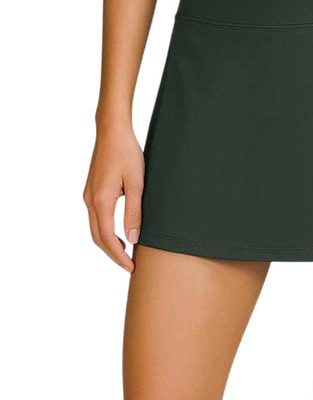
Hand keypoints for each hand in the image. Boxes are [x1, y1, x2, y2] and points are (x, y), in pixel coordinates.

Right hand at [83, 128, 144, 271]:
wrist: (112, 132)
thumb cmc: (127, 154)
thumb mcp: (137, 184)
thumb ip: (134, 212)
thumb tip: (134, 239)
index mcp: (101, 201)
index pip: (108, 238)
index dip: (119, 256)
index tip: (131, 267)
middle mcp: (90, 200)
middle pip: (98, 238)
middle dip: (113, 254)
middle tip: (130, 266)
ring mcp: (88, 195)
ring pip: (95, 229)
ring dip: (109, 244)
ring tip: (127, 253)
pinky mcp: (91, 190)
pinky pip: (96, 218)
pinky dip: (106, 231)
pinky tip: (120, 233)